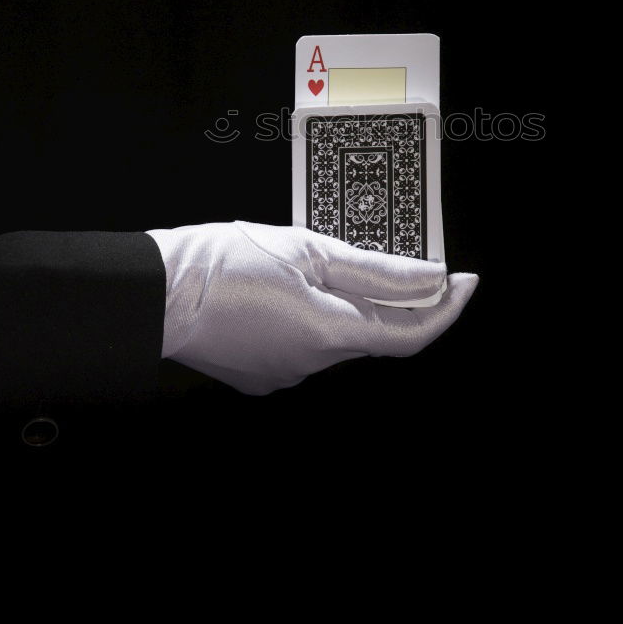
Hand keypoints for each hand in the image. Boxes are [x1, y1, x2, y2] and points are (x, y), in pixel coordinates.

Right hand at [146, 221, 478, 394]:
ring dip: (346, 306)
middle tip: (391, 256)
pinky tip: (286, 290)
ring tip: (311, 264)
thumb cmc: (222, 261)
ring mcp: (285, 374)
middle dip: (391, 298)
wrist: (154, 293)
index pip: (411, 333)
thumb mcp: (308, 249)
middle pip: (375, 333)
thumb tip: (432, 278)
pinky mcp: (262, 374)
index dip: (447, 309)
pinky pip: (306, 346)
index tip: (467, 281)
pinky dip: (315, 318)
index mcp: (329, 333)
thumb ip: (377, 270)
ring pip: (339, 338)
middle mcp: (312, 364)